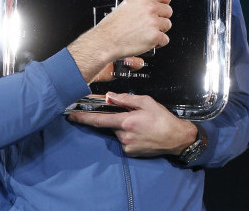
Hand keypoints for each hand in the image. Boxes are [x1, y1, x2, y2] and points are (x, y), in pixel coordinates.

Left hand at [67, 92, 196, 157]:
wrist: (176, 138)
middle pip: (110, 125)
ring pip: (117, 133)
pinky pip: (124, 141)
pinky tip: (141, 133)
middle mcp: (124, 136)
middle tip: (133, 116)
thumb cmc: (162, 118)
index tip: (71, 116)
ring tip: (141, 125)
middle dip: (116, 119)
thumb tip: (109, 96)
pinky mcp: (130, 153)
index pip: (99, 120)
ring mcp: (126, 146)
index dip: (84, 118)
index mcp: (126, 122)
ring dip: (124, 127)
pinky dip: (129, 135)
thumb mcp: (146, 102)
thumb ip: (125, 99)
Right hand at [68, 0, 171, 82]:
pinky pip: (165, 39)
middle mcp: (150, 7)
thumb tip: (151, 0)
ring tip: (146, 32)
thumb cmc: (113, 26)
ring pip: (167, 25)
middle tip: (150, 22)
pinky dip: (158, 42)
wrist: (106, 41)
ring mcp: (153, 22)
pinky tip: (148, 40)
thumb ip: (141, 2)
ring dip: (160, 30)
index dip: (164, 2)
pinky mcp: (155, 36)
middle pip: (169, 11)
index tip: (162, 5)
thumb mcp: (126, 4)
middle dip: (161, 17)